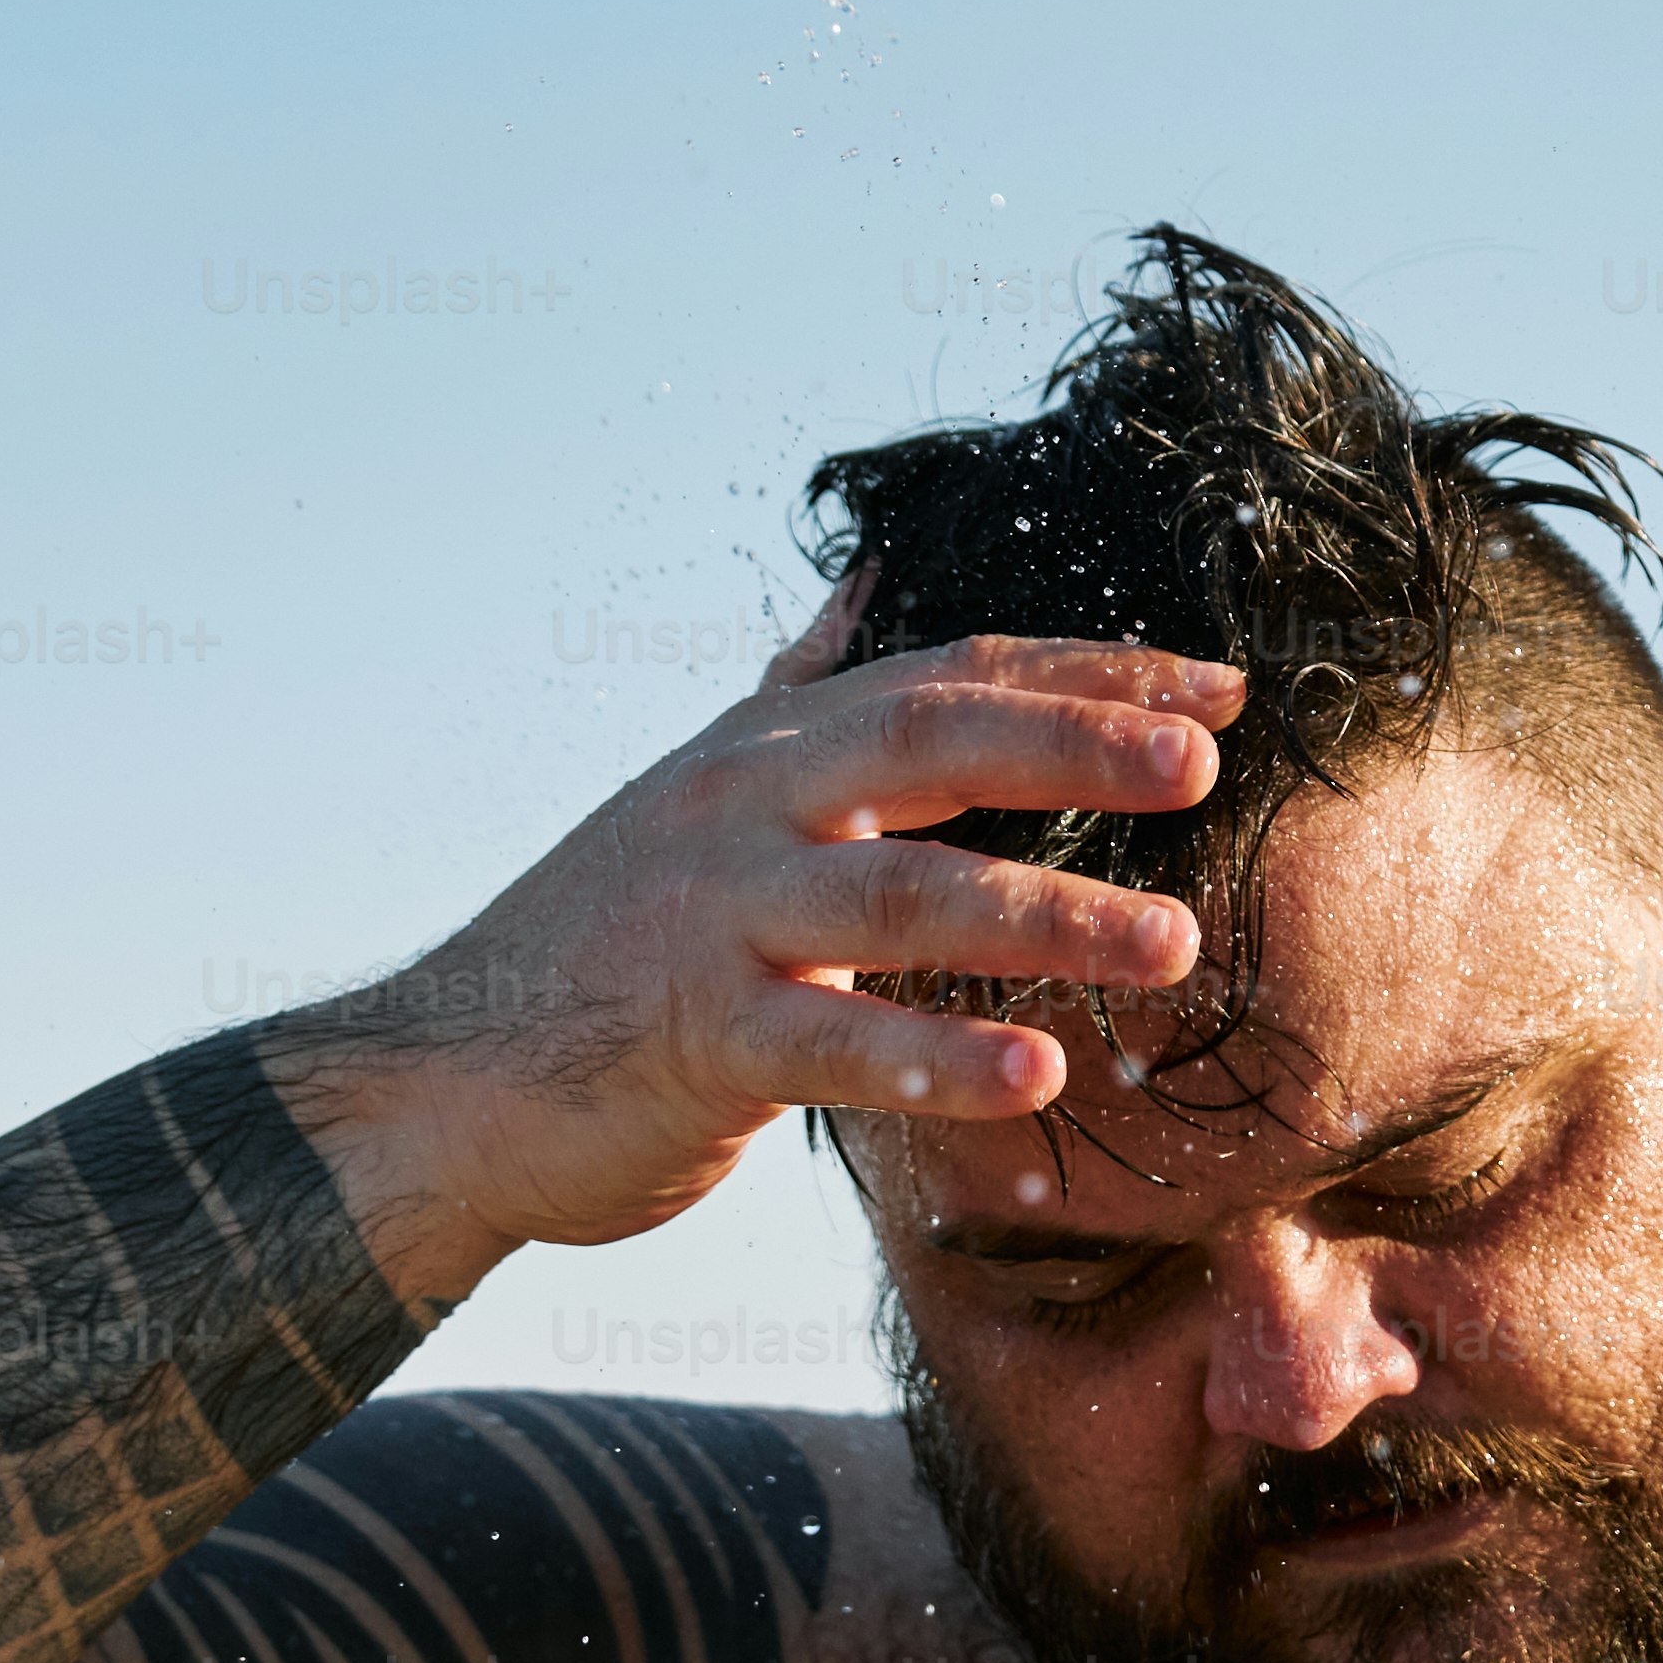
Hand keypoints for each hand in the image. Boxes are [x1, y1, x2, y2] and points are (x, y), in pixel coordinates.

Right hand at [276, 566, 1241, 1290]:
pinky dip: (937, 1061)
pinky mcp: (693, 1038)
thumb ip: (792, 694)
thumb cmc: (598, 943)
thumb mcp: (697, 791)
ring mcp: (715, 917)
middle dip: (1077, 739)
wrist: (442, 1078)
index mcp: (769, 748)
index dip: (1087, 673)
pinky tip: (1037, 1077)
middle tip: (1204, 757)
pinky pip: (833, 1046)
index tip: (1220, 687)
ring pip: (902, 896)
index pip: (950, 677)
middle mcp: (745, 806)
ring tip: (1171, 939)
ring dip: (1046, 912)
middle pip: (930, 740)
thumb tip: (864, 584)